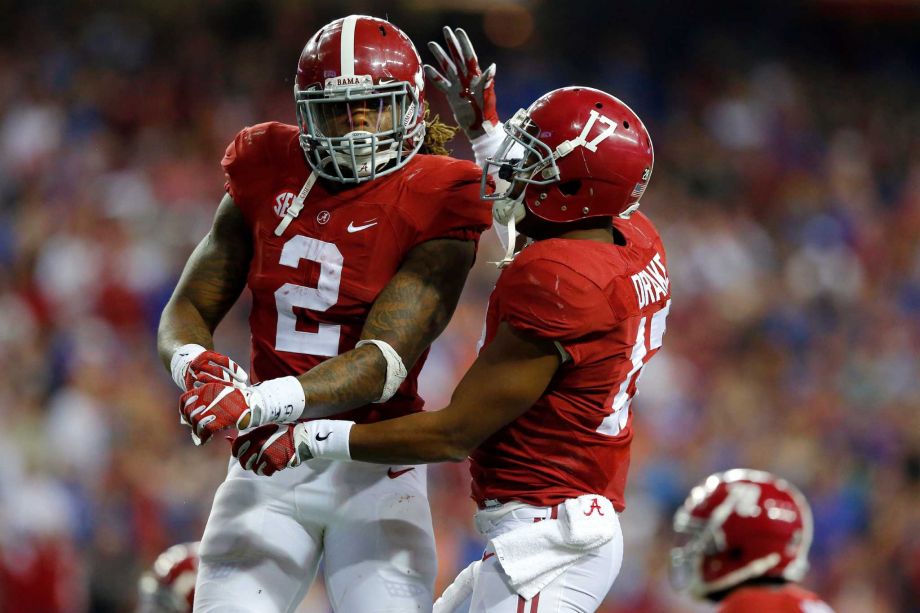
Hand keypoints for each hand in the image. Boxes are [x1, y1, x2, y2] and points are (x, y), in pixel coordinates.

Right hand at [171, 344, 247, 390]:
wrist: (185, 366)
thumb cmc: (207, 365)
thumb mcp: (214, 360)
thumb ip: (226, 366)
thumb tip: (244, 379)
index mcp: (205, 355)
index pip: (223, 361)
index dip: (235, 369)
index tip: (245, 378)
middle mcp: (198, 363)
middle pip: (217, 372)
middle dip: (231, 380)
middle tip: (242, 388)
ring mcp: (192, 374)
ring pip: (210, 382)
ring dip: (224, 388)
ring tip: (235, 394)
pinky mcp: (188, 385)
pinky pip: (202, 391)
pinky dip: (213, 395)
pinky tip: (222, 400)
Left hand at [179, 383, 260, 444]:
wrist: (257, 405)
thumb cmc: (241, 402)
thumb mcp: (224, 396)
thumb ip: (211, 401)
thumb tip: (196, 413)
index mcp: (208, 388)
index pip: (185, 400)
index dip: (184, 411)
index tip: (187, 419)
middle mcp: (208, 396)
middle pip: (189, 413)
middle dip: (191, 423)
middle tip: (196, 430)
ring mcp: (213, 407)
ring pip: (195, 422)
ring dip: (197, 431)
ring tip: (202, 437)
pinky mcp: (220, 418)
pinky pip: (204, 431)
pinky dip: (203, 438)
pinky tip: (206, 440)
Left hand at [233, 420, 353, 474]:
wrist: (304, 437)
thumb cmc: (285, 430)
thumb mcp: (267, 427)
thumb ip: (249, 433)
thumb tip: (228, 439)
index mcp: (256, 434)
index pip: (237, 447)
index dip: (238, 451)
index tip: (243, 451)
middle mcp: (259, 445)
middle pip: (244, 461)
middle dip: (249, 461)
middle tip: (257, 457)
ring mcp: (267, 455)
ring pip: (255, 469)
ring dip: (260, 466)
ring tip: (268, 459)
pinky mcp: (275, 464)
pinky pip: (266, 472)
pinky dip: (269, 469)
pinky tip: (275, 462)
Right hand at [425, 27, 497, 138]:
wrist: (479, 127)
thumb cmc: (486, 110)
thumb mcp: (487, 94)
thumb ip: (487, 81)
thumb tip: (492, 67)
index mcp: (475, 75)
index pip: (469, 55)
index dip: (463, 43)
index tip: (458, 31)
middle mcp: (466, 78)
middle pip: (456, 57)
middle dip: (451, 43)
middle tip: (445, 30)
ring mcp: (458, 85)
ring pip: (447, 67)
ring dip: (440, 56)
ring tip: (432, 44)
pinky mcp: (451, 94)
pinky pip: (441, 83)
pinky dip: (434, 76)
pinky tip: (427, 67)